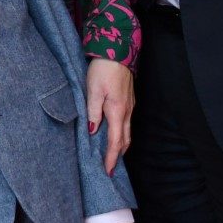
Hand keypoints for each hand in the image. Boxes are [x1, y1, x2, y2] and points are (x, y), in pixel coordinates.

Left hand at [86, 57, 133, 171]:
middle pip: (125, 140)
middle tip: (110, 167)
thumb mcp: (92, 91)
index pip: (116, 142)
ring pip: (127, 131)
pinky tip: (113, 133)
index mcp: (117, 111)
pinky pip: (126, 122)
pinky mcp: (128, 100)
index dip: (112, 158)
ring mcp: (130, 106)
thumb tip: (93, 131)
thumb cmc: (103, 69)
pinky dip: (121, 133)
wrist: (118, 51)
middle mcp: (127, 111)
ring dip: (121, 145)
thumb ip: (92, 112)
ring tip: (111, 155)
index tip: (108, 171)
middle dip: (118, 155)